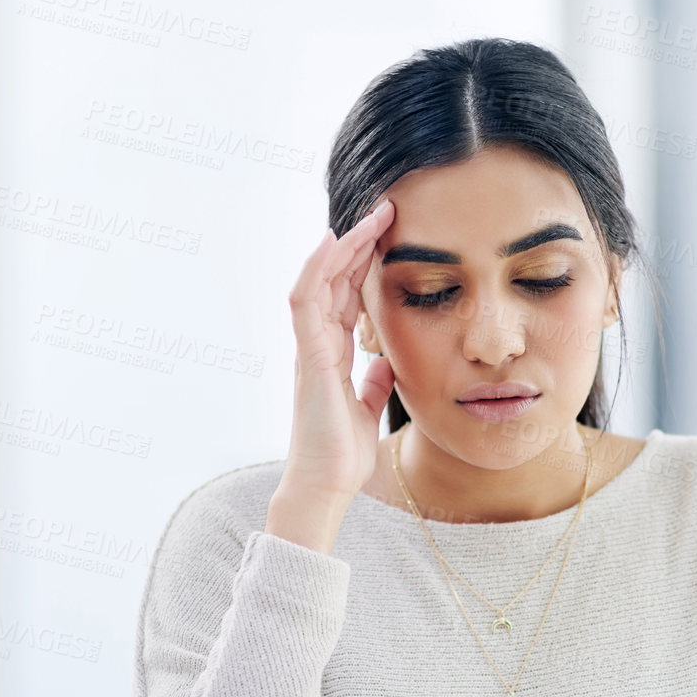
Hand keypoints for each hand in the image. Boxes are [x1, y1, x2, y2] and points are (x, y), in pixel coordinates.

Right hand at [278, 201, 397, 508]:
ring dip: (343, 245)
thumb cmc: (343, 455)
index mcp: (331, 354)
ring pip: (319, 280)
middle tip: (387, 210)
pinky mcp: (307, 357)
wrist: (326, 485)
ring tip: (372, 216)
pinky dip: (317, 267)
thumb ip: (373, 383)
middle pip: (334, 280)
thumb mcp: (367, 409)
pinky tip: (333, 240)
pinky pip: (305, 300)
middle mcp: (316, 345)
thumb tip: (385, 364)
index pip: (346, 296)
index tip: (391, 236)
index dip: (364, 264)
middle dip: (359, 242)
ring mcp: (308, 348)